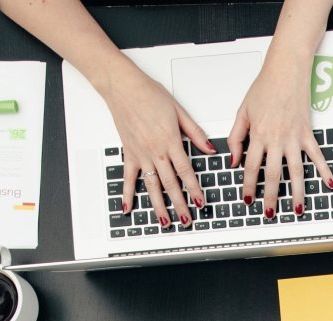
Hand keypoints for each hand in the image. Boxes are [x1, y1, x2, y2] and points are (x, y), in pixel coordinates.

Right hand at [100, 58, 208, 227]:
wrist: (122, 86)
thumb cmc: (149, 94)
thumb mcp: (179, 111)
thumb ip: (195, 133)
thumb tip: (209, 149)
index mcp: (170, 140)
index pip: (185, 171)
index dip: (194, 189)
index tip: (200, 202)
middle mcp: (155, 151)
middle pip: (170, 184)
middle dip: (180, 204)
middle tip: (187, 219)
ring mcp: (140, 154)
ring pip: (151, 186)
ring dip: (158, 206)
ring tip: (165, 221)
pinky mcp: (129, 153)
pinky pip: (128, 178)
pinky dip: (127, 194)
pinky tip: (129, 208)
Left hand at [228, 42, 332, 222]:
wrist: (286, 70)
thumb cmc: (265, 87)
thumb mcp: (243, 111)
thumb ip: (236, 137)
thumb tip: (234, 159)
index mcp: (259, 134)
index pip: (250, 166)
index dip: (248, 185)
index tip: (247, 198)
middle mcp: (277, 139)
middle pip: (273, 175)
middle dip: (271, 197)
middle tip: (270, 212)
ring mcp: (294, 138)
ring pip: (296, 171)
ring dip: (297, 192)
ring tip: (297, 208)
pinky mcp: (307, 133)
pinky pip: (317, 156)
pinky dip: (324, 171)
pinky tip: (328, 184)